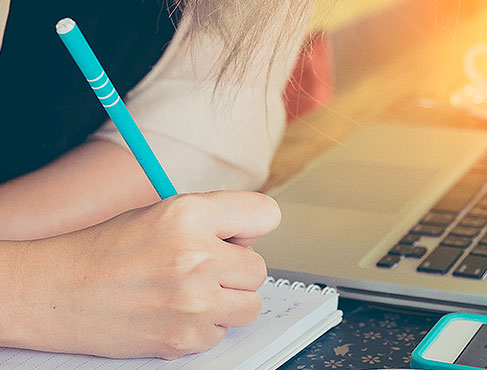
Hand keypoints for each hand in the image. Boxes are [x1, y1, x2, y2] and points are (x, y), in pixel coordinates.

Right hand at [12, 191, 279, 359]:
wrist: (58, 292)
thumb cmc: (107, 250)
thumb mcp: (161, 213)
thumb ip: (212, 219)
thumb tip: (253, 237)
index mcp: (190, 214)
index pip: (266, 214)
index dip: (253, 227)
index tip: (240, 236)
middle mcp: (196, 256)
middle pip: (259, 268)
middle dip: (235, 271)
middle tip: (204, 270)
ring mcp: (193, 301)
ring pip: (250, 305)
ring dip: (228, 301)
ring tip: (193, 293)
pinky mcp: (186, 338)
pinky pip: (222, 332)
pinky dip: (205, 327)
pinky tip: (175, 313)